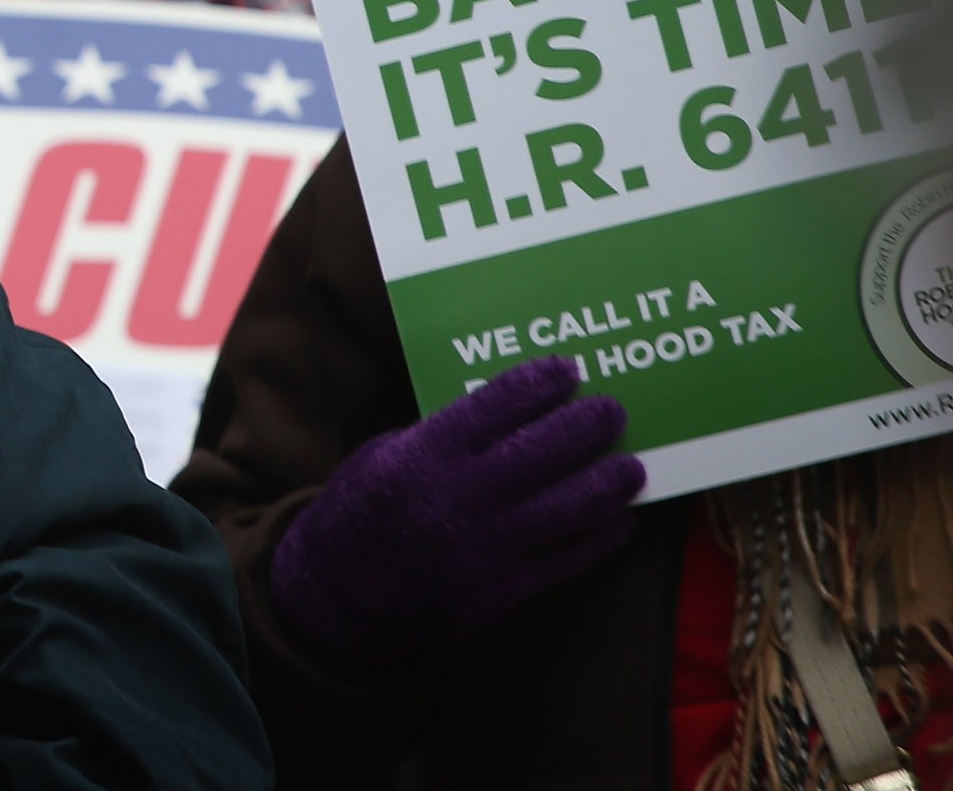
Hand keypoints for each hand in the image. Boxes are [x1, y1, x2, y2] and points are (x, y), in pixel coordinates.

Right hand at [266, 356, 641, 669]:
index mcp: (422, 456)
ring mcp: (486, 548)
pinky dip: (601, 535)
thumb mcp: (382, 455)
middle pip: (544, 452)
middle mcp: (459, 498)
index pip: (497, 406)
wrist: (337, 596)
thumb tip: (506, 416)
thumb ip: (441, 436)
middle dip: (587, 425)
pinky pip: (569, 559)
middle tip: (611, 409)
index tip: (567, 369)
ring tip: (629, 465)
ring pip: (570, 508)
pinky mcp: (503, 591)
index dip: (539, 382)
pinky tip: (616, 516)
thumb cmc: (359, 511)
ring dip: (609, 481)